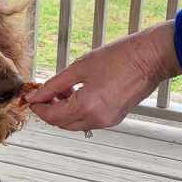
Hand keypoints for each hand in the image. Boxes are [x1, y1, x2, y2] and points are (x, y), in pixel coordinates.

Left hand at [26, 21, 180, 130]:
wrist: (151, 58)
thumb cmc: (120, 57)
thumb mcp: (80, 67)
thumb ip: (55, 84)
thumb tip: (36, 94)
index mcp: (87, 105)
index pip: (52, 116)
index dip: (39, 108)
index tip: (31, 98)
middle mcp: (97, 118)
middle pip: (62, 124)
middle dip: (49, 111)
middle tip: (43, 94)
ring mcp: (107, 121)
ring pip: (74, 124)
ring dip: (63, 112)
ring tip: (61, 91)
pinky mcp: (115, 119)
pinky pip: (88, 120)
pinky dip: (78, 111)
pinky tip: (77, 94)